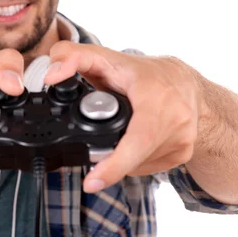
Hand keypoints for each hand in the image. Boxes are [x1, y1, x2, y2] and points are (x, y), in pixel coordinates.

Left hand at [44, 41, 201, 192]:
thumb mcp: (104, 56)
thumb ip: (70, 56)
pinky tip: (132, 140)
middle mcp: (176, 119)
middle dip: (108, 158)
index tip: (92, 182)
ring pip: (137, 164)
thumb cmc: (143, 71)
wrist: (186, 83)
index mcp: (157, 95)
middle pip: (132, 155)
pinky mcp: (183, 154)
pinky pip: (148, 166)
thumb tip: (51, 76)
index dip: (115, 163)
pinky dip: (133, 158)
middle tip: (94, 154)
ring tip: (118, 133)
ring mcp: (182, 140)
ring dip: (120, 157)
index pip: (138, 136)